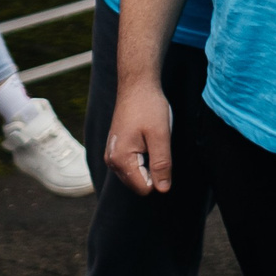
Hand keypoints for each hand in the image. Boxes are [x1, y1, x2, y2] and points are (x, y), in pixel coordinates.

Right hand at [104, 77, 174, 194]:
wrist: (137, 85)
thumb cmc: (149, 107)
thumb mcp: (161, 136)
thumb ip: (161, 165)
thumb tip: (163, 190)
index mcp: (120, 160)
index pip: (144, 188)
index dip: (159, 175)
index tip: (161, 151)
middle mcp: (111, 161)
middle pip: (139, 183)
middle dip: (152, 169)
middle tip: (155, 143)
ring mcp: (112, 155)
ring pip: (136, 175)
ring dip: (148, 163)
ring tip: (150, 139)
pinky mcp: (116, 149)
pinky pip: (132, 165)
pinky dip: (143, 157)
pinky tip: (145, 138)